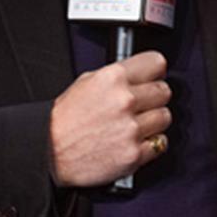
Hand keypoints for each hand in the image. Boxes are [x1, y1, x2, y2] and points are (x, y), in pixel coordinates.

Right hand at [49, 51, 171, 186]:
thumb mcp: (87, 82)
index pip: (157, 63)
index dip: (155, 71)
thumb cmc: (66, 119)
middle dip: (154, 98)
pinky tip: (134, 140)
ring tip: (135, 124)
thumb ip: (118, 76)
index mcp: (113, 78)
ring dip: (154, 121)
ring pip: (165, 117)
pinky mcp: (134, 153)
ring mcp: (131, 128)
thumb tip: (140, 73)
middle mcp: (125, 100)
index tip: (154, 77)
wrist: (50, 151)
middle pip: (164, 91)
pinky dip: (151, 144)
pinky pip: (161, 143)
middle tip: (142, 104)